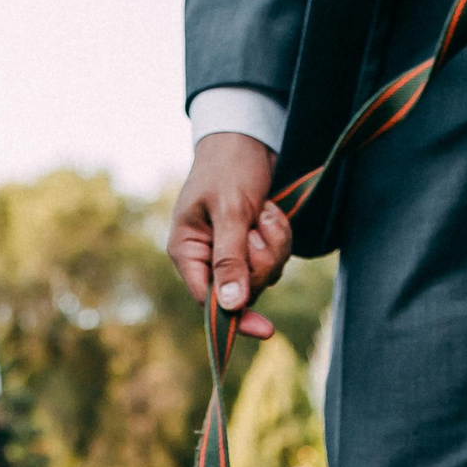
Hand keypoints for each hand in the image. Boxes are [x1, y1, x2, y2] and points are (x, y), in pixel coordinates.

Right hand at [168, 133, 292, 340]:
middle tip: (261, 226)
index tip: (266, 329)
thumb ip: (230, 257)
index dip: (235, 315)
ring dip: (274, 244)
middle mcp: (207, 257)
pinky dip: (279, 236)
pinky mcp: (252, 245)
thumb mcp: (230, 210)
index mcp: (187, 251)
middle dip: (262, 260)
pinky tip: (270, 211)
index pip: (208, 299)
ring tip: (265, 211)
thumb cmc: (229, 167)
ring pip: (263, 275)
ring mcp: (231, 252)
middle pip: (243, 290)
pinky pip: (275, 259)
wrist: (246, 137)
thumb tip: (230, 305)